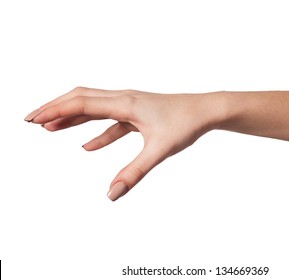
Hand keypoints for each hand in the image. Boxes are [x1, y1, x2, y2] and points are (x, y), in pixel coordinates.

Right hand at [25, 87, 222, 200]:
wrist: (206, 110)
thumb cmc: (187, 123)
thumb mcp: (160, 150)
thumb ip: (135, 172)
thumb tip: (112, 194)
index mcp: (125, 103)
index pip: (81, 103)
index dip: (55, 111)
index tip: (35, 120)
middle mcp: (124, 99)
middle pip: (81, 99)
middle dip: (55, 108)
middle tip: (33, 120)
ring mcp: (130, 106)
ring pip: (94, 108)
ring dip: (71, 118)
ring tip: (51, 129)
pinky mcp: (138, 115)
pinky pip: (111, 122)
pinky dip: (96, 132)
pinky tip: (87, 146)